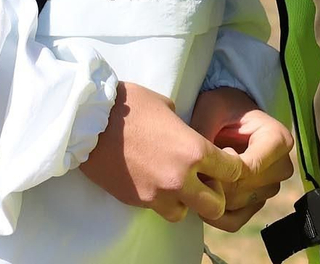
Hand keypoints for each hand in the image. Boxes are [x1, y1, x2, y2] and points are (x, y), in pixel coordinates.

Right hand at [79, 81, 245, 222]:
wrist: (88, 122)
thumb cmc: (129, 106)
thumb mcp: (167, 106)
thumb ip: (184, 126)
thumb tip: (186, 133)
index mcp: (194, 150)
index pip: (231, 171)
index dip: (230, 167)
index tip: (223, 162)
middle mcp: (180, 178)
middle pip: (215, 205)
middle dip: (214, 195)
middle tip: (205, 182)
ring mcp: (157, 193)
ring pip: (185, 214)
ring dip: (185, 202)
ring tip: (176, 184)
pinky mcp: (137, 201)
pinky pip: (157, 209)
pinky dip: (161, 201)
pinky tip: (153, 182)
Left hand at [190, 87, 295, 231]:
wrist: (228, 116)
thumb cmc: (223, 108)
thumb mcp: (212, 109)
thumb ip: (204, 132)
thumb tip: (195, 163)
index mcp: (279, 139)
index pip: (252, 168)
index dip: (226, 168)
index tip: (211, 158)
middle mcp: (281, 166)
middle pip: (247, 188)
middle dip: (218, 183)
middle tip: (199, 168)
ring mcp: (271, 186)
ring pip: (240, 204)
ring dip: (216, 196)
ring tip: (201, 176)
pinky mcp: (257, 202)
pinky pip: (237, 221)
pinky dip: (217, 215)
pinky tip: (204, 198)